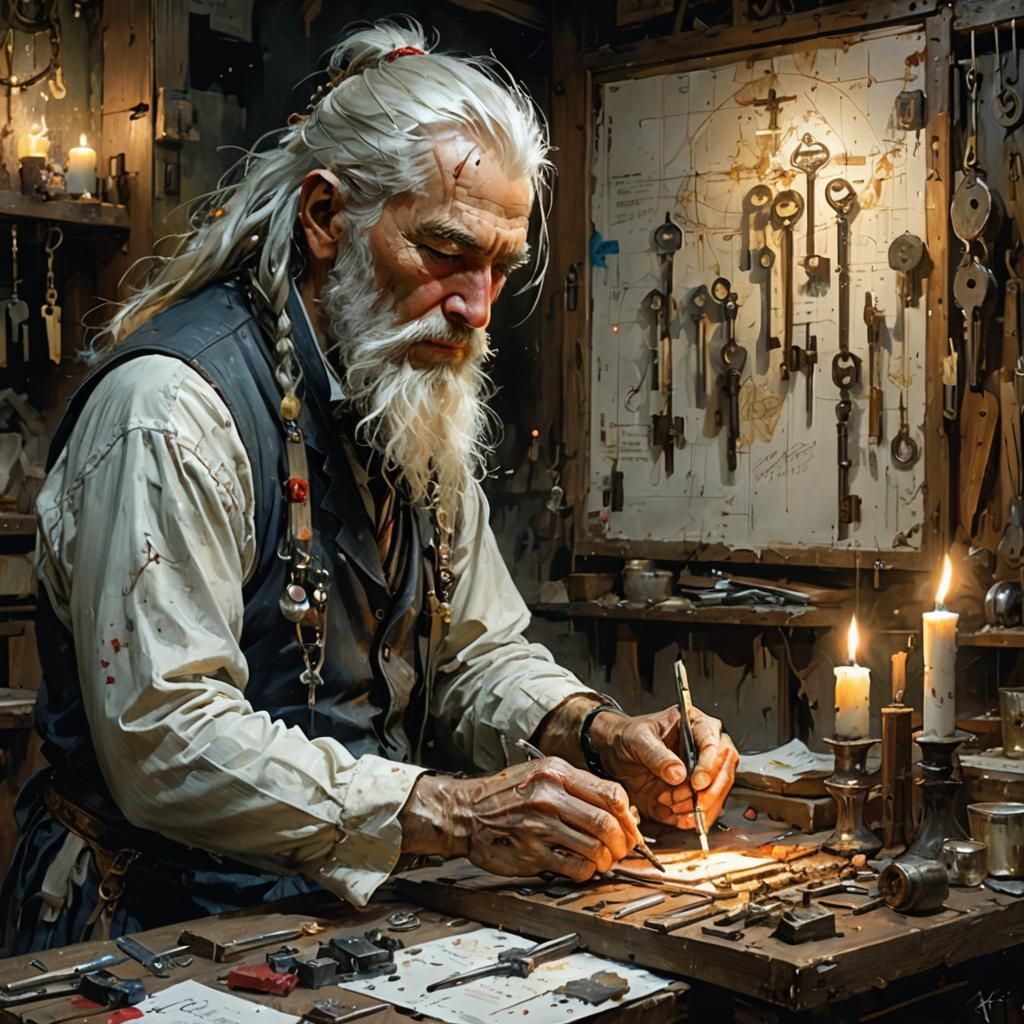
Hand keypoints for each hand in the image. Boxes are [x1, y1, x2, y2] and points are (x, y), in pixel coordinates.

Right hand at [400, 758, 643, 881]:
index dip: (628, 815)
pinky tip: (582, 868)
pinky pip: (574, 867)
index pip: (611, 793)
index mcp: (557, 772)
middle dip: (623, 841)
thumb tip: (619, 809)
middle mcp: (550, 796)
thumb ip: (578, 788)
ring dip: (606, 859)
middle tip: (622, 849)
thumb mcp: (541, 775)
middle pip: (608, 822)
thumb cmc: (504, 794)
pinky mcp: (532, 853)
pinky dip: (586, 871)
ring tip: (603, 860)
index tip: (631, 827)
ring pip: (595, 847)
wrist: (464, 811)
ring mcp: (540, 826)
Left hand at [589, 706, 738, 829]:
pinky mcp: (692, 794)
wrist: (614, 752)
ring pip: (718, 794)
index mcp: (695, 725)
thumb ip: (656, 754)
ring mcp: (700, 773)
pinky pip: (704, 811)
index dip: (709, 765)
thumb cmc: (628, 735)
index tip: (697, 782)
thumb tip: (678, 774)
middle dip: (709, 791)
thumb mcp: (637, 738)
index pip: (715, 744)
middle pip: (724, 772)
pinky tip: (678, 817)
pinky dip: (694, 818)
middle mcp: (704, 750)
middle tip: (692, 801)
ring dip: (699, 807)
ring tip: (673, 805)